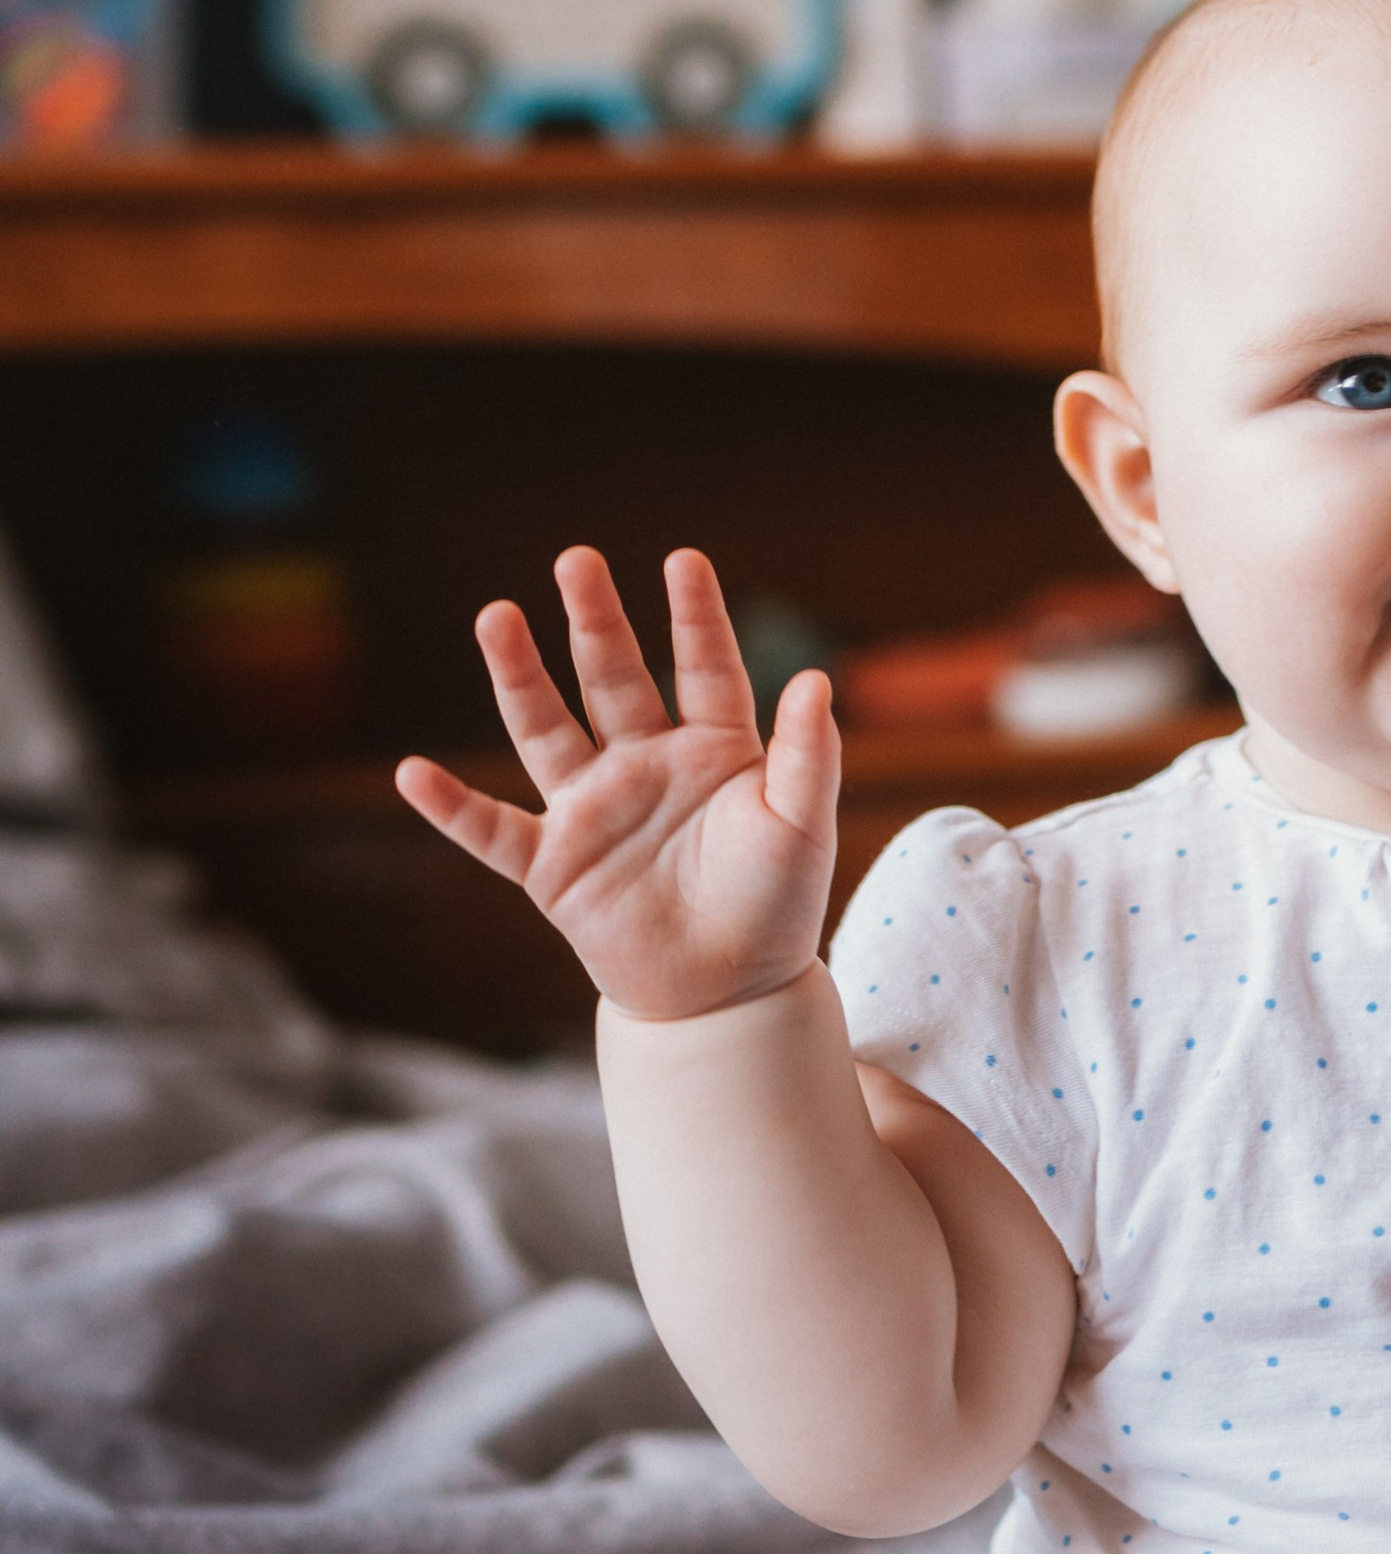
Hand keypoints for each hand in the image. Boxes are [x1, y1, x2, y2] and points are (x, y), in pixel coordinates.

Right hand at [395, 545, 840, 1023]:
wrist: (731, 994)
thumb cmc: (776, 904)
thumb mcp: (803, 827)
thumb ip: (808, 756)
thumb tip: (817, 678)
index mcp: (713, 747)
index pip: (704, 667)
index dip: (695, 616)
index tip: (683, 561)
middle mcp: (644, 763)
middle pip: (613, 678)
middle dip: (594, 621)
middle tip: (577, 560)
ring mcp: (593, 809)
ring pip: (547, 730)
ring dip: (519, 677)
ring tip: (496, 616)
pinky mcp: (553, 866)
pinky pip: (493, 831)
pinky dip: (452, 808)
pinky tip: (410, 773)